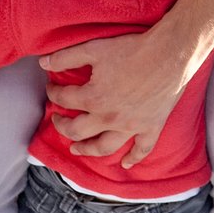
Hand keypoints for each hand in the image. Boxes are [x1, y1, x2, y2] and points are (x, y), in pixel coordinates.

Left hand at [41, 31, 196, 168]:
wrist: (171, 53)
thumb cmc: (133, 49)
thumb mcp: (94, 49)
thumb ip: (65, 57)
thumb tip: (42, 64)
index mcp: (93, 98)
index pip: (63, 100)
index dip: (53, 93)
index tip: (52, 88)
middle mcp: (109, 118)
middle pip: (77, 131)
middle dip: (63, 127)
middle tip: (58, 121)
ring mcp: (131, 126)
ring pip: (104, 147)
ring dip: (87, 150)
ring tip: (77, 149)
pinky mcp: (151, 127)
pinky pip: (142, 149)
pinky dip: (134, 158)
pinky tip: (126, 163)